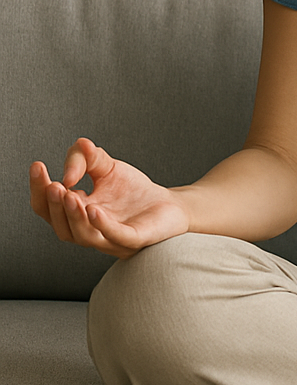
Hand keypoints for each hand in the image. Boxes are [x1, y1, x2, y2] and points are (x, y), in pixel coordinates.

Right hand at [29, 138, 188, 258]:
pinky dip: (102, 225)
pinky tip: (93, 209)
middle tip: (52, 185)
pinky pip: (115, 236)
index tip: (37, 166)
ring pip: (83, 235)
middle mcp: (89, 232)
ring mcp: (111, 239)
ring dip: (72, 216)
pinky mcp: (134, 240)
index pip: (48, 208)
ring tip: (68, 194)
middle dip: (54, 205)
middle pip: (61, 226)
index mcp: (76, 216)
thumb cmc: (134, 191)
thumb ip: (91, 158)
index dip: (39, 189)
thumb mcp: (109, 168)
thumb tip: (80, 144)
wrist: (170, 204)